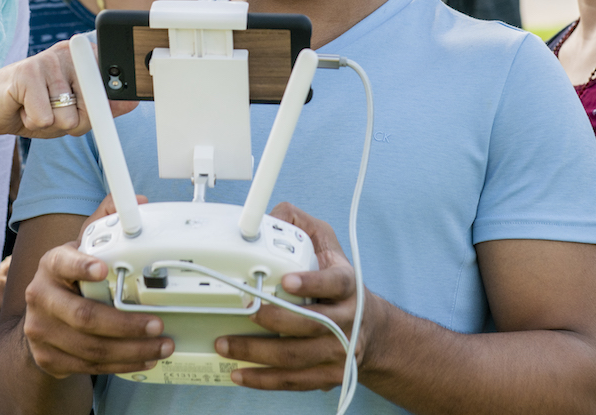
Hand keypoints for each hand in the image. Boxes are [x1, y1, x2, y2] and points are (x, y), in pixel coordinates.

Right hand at [0, 41, 135, 139]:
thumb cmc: (32, 109)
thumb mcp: (72, 113)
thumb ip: (101, 108)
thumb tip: (131, 102)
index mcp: (85, 58)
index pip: (110, 90)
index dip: (100, 109)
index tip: (85, 109)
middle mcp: (70, 53)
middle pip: (91, 108)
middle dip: (72, 122)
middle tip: (51, 112)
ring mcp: (48, 59)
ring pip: (67, 116)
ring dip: (49, 123)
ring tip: (33, 107)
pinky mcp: (26, 72)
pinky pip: (44, 118)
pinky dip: (31, 122)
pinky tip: (22, 107)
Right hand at [22, 214, 171, 378]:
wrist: (41, 319)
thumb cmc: (69, 278)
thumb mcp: (83, 247)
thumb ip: (107, 222)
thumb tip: (138, 201)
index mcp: (51, 265)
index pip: (63, 263)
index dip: (82, 266)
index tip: (102, 268)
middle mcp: (41, 298)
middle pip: (84, 316)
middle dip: (126, 324)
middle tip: (157, 324)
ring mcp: (41, 331)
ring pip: (90, 347)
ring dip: (131, 349)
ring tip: (161, 346)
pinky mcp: (48, 359)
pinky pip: (89, 366)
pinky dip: (121, 364)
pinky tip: (143, 358)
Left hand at [215, 202, 382, 390]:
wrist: (370, 328)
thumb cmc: (339, 283)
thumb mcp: (327, 245)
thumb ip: (300, 225)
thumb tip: (272, 214)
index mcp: (347, 285)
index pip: (334, 283)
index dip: (312, 282)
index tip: (287, 280)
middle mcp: (347, 320)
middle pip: (309, 325)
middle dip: (273, 320)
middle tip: (244, 312)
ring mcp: (339, 352)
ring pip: (296, 357)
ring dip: (257, 352)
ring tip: (225, 344)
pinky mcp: (329, 375)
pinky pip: (293, 381)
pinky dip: (263, 379)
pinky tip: (240, 373)